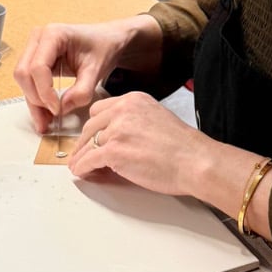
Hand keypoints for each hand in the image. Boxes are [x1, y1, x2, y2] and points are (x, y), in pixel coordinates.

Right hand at [14, 20, 137, 133]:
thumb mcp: (96, 69)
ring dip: (33, 102)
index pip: (38, 67)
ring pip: (23, 79)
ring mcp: (34, 48)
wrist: (106, 40)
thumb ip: (82, 90)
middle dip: (36, 98)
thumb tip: (63, 108)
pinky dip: (36, 99)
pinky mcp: (35, 59)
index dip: (45, 91)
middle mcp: (39, 38)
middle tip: (53, 115)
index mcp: (54, 34)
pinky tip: (45, 114)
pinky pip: (29, 82)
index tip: (57, 108)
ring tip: (46, 121)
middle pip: (24, 73)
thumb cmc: (102, 47)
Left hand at [68, 91, 204, 195]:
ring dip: (81, 156)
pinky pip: (88, 160)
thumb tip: (117, 138)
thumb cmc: (182, 146)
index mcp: (134, 100)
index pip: (101, 109)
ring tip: (78, 165)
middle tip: (82, 152)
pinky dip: (82, 168)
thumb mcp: (156, 119)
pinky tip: (81, 172)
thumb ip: (134, 122)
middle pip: (91, 125)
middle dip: (85, 141)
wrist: (194, 161)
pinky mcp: (113, 151)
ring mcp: (117, 130)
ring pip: (88, 143)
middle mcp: (123, 110)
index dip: (95, 126)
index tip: (91, 136)